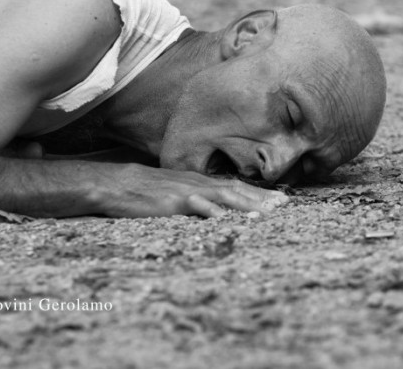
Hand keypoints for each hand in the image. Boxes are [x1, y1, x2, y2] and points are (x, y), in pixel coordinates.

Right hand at [101, 164, 289, 218]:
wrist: (118, 184)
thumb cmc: (146, 191)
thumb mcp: (175, 192)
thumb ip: (196, 200)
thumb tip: (215, 213)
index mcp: (201, 182)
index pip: (236, 186)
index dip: (259, 193)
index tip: (280, 200)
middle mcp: (199, 183)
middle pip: (236, 189)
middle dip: (261, 197)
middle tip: (284, 205)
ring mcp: (188, 191)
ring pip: (223, 195)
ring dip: (246, 204)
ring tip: (266, 214)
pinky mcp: (174, 201)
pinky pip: (197, 205)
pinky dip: (213, 211)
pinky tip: (226, 219)